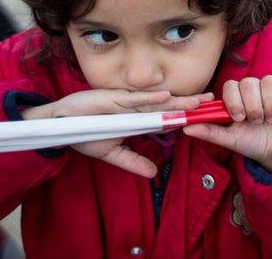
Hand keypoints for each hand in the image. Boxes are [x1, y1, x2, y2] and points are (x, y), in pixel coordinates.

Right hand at [22, 88, 212, 176]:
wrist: (59, 124)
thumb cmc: (85, 133)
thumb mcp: (111, 152)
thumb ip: (132, 161)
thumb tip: (154, 175)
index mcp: (136, 119)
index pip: (166, 117)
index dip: (185, 115)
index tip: (206, 115)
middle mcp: (134, 108)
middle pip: (167, 106)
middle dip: (189, 104)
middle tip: (212, 102)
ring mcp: (124, 102)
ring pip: (155, 102)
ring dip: (177, 100)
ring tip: (198, 100)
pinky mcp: (111, 98)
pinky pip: (133, 99)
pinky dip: (149, 98)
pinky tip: (166, 96)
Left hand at [183, 75, 271, 171]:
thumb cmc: (253, 143)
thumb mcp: (230, 139)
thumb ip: (210, 131)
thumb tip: (186, 126)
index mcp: (236, 98)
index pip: (230, 86)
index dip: (234, 100)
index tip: (239, 118)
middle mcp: (253, 90)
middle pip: (249, 83)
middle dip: (253, 106)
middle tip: (257, 121)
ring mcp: (271, 88)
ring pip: (268, 82)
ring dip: (269, 104)